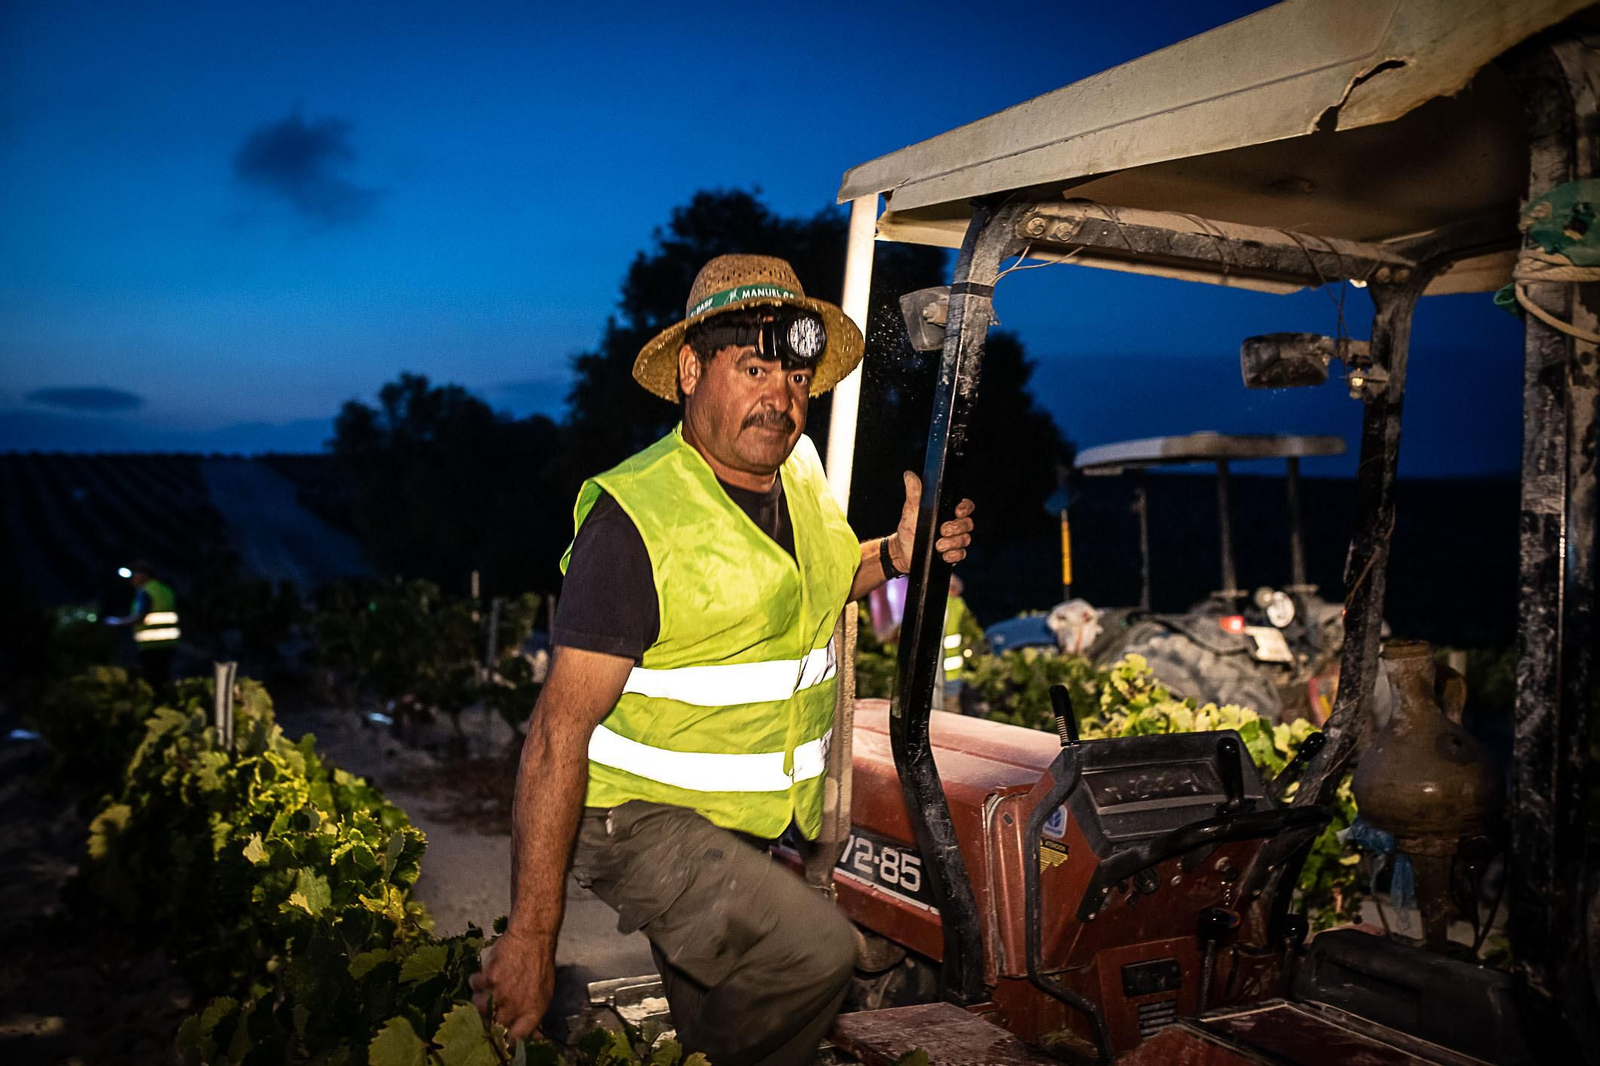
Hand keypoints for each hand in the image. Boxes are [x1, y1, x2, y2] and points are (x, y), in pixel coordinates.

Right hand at [469, 927, 553, 1041]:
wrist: (532, 938)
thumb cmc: (540, 964)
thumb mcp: (545, 992)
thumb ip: (534, 1014)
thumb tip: (533, 1032)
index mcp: (532, 1011)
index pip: (515, 1037)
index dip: (508, 1037)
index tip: (503, 1031)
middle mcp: (514, 1006)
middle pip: (493, 1025)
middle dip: (490, 1019)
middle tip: (491, 1008)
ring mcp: (500, 993)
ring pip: (479, 1007)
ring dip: (480, 1000)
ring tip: (486, 990)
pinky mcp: (488, 978)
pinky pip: (474, 985)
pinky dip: (476, 980)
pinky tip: (483, 975)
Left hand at [891, 471, 974, 570]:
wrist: (903, 551)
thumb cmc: (909, 527)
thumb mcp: (911, 509)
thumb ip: (914, 492)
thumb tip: (909, 475)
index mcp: (948, 511)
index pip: (966, 506)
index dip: (965, 508)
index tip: (956, 512)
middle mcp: (955, 525)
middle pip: (968, 524)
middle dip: (956, 527)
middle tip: (943, 530)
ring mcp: (955, 540)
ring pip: (965, 539)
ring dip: (953, 543)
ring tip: (938, 545)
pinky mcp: (953, 554)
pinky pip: (961, 554)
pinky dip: (953, 555)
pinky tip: (943, 555)